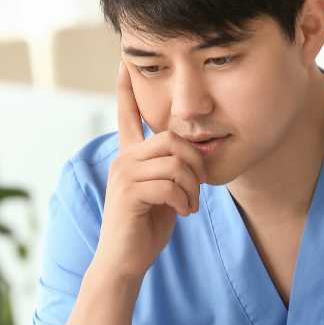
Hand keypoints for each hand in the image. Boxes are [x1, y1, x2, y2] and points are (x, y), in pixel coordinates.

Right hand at [93, 64, 204, 281]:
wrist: (124, 261)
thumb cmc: (146, 227)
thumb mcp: (166, 192)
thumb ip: (176, 170)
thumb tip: (200, 150)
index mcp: (129, 156)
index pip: (127, 115)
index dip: (126, 90)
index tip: (123, 64)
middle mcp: (122, 159)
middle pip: (172, 139)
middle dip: (195, 162)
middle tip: (199, 187)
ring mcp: (123, 174)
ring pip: (175, 162)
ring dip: (192, 187)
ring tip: (189, 204)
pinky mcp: (128, 193)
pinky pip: (170, 184)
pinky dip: (185, 200)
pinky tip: (182, 213)